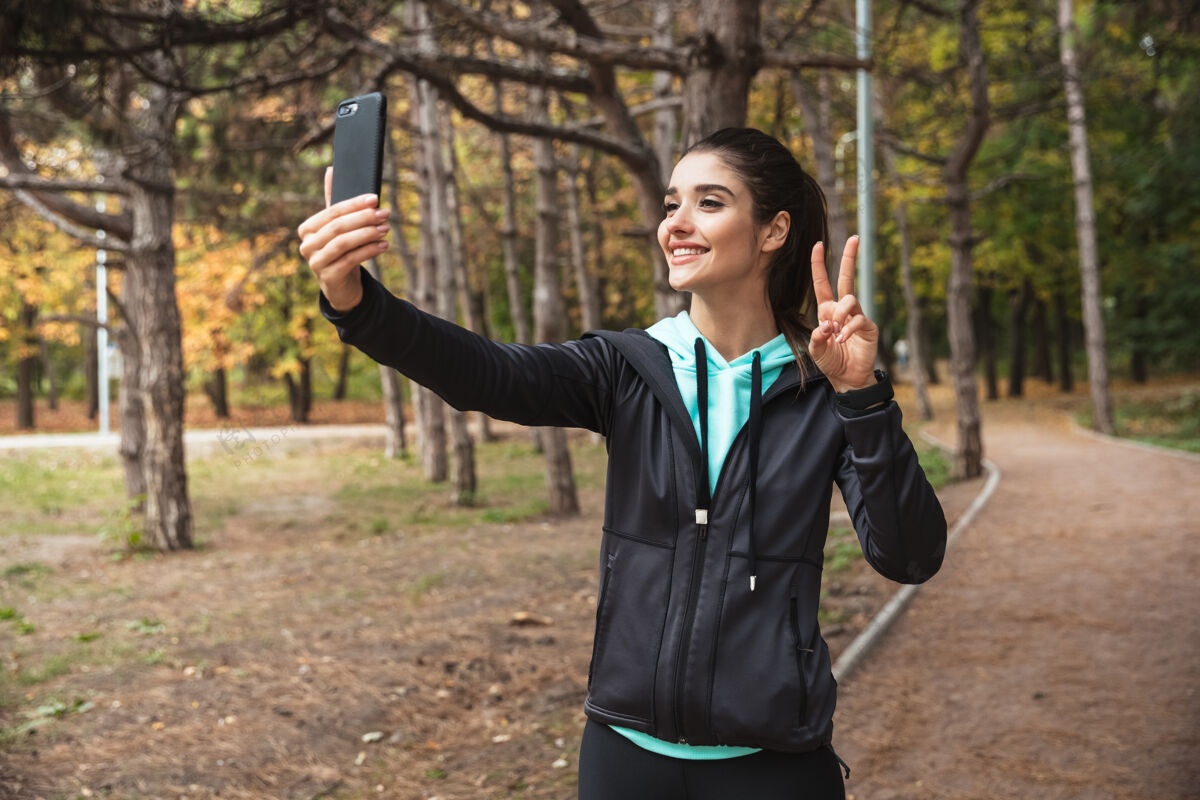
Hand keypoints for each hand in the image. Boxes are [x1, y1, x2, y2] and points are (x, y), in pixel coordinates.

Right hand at [297, 166, 389, 311]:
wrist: (341, 285)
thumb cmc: (340, 251)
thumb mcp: (336, 226)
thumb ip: (333, 201)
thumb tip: (331, 169)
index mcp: (307, 229)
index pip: (332, 212)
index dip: (354, 204)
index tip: (375, 198)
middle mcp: (307, 245)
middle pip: (338, 227)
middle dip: (364, 218)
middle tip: (385, 213)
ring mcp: (315, 263)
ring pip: (344, 243)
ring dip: (368, 234)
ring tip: (386, 229)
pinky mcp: (328, 277)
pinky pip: (351, 260)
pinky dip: (369, 251)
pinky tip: (384, 245)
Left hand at [809, 235, 878, 392]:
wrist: (847, 378)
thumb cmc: (830, 362)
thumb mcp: (815, 350)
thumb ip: (816, 337)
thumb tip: (826, 324)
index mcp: (827, 310)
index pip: (822, 283)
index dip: (818, 265)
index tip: (818, 245)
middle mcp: (843, 309)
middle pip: (846, 278)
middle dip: (849, 257)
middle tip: (854, 238)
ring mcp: (857, 316)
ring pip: (849, 299)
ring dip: (839, 314)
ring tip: (834, 333)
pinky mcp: (868, 327)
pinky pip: (857, 320)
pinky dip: (847, 329)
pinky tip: (842, 339)